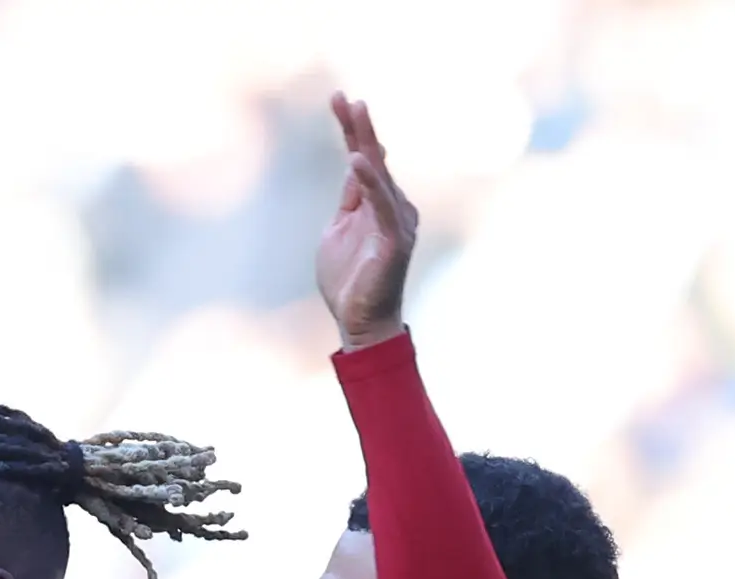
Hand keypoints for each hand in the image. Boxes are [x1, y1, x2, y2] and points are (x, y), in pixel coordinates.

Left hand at [314, 91, 418, 348]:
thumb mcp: (338, 231)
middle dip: (359, 127)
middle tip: (346, 97)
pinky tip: (357, 160)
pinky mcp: (395, 240)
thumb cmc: (349, 282)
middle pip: (374, 159)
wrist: (360, 324)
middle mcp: (392, 207)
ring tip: (357, 112)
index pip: (364, 160)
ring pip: (380, 175)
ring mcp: (396, 222)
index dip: (353, 130)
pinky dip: (370, 182)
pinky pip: (382, 205)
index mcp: (377, 204)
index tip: (340, 100)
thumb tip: (353, 168)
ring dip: (367, 142)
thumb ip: (349, 200)